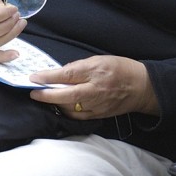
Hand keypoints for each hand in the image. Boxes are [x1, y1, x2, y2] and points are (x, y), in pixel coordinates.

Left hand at [29, 56, 156, 118]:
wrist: (141, 87)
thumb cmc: (121, 69)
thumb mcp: (101, 59)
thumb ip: (80, 67)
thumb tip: (60, 73)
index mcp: (97, 71)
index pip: (68, 75)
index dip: (49, 77)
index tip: (34, 77)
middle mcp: (96, 89)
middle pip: (66, 95)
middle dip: (46, 95)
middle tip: (33, 93)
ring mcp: (97, 104)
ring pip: (70, 108)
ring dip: (55, 104)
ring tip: (46, 98)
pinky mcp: (99, 115)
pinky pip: (78, 115)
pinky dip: (67, 111)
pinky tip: (61, 106)